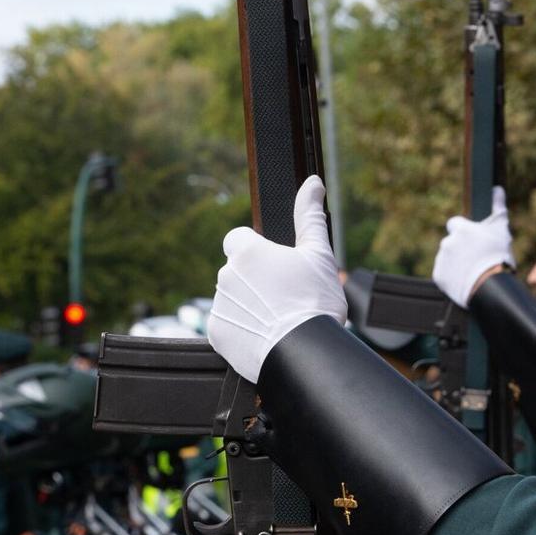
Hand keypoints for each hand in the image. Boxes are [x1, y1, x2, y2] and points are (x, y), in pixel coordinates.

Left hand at [207, 176, 347, 382]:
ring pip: (232, 298)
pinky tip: (265, 335)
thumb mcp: (319, 254)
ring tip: (278, 320)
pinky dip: (242, 329)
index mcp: (248, 251)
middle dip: (254, 281)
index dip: (256, 251)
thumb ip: (310, 216)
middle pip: (237, 271)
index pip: (238, 239)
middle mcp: (226, 274)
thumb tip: (312, 182)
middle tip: (284, 297)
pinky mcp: (216, 333)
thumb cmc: (314, 300)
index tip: (275, 267)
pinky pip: (226, 325)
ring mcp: (218, 305)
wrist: (304, 352)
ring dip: (248, 305)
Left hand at [432, 186, 515, 307]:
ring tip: (473, 272)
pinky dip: (452, 277)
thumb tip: (497, 189)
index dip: (465, 232)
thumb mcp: (502, 229)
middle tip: (476, 259)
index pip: (455, 224)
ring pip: (447, 258)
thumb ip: (498, 207)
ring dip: (456, 263)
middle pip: (452, 243)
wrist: (491, 286)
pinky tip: (466, 280)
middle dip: (460, 249)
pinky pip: (444, 274)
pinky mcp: (439, 277)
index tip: (474, 240)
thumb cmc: (498, 256)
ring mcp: (441, 260)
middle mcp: (447, 242)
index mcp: (460, 228)